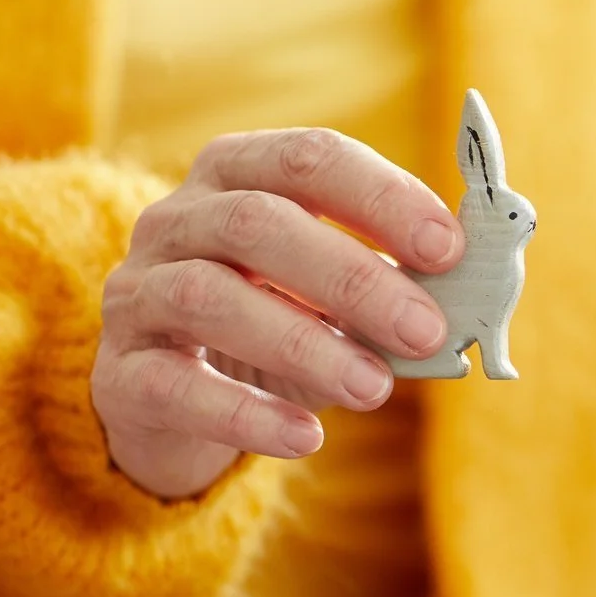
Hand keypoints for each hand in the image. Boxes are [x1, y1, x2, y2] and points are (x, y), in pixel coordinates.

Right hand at [93, 129, 463, 499]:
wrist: (172, 401)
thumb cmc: (277, 325)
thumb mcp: (337, 298)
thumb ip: (397, 285)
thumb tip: (476, 293)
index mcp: (239, 175)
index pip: (310, 158)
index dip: (381, 197)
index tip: (448, 247)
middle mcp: (176, 219)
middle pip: (258, 223)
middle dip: (354, 276)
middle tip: (426, 329)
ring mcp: (138, 293)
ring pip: (210, 297)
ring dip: (305, 343)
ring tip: (375, 389)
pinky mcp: (119, 373)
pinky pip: (175, 386)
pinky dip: (245, 414)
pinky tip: (305, 438)